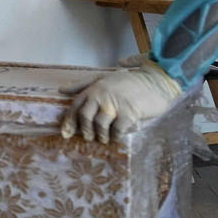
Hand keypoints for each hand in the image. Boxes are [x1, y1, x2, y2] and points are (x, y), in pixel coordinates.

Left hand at [60, 59, 182, 142]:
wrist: (156, 80)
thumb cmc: (129, 81)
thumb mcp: (103, 78)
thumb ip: (82, 85)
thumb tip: (61, 89)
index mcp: (94, 88)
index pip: (75, 106)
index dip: (69, 121)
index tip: (66, 134)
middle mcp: (101, 95)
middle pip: (85, 117)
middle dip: (85, 130)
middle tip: (88, 137)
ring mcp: (115, 104)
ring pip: (100, 125)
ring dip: (101, 135)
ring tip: (104, 139)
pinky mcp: (129, 113)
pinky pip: (117, 130)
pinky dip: (115, 136)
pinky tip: (117, 137)